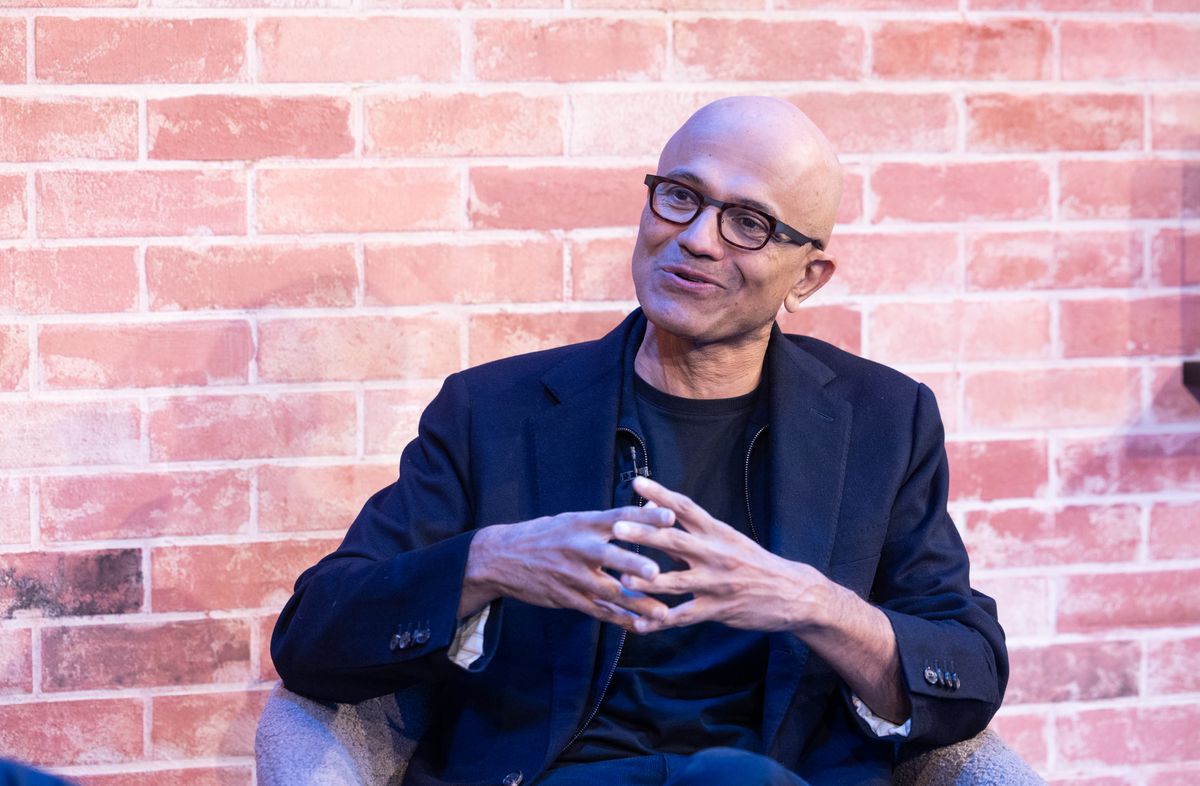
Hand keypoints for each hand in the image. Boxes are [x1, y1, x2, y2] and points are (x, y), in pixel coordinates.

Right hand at [461, 505, 676, 630]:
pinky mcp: (567, 598)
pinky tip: (641, 626)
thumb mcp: (570, 521)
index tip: (670, 517)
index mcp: (583, 523)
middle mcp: (579, 548)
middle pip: (610, 556)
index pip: (618, 516)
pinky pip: (597, 611)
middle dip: (633, 564)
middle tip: (656, 572)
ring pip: (608, 591)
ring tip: (662, 613)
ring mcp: (573, 575)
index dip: (645, 516)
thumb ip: (602, 523)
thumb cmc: (543, 535)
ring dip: (636, 603)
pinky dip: (620, 619)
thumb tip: (638, 517)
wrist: (501, 558)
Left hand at [614, 476, 834, 634]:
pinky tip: (640, 624)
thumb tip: (656, 509)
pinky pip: (684, 617)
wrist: (793, 594)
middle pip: (674, 542)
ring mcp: (716, 583)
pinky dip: (661, 621)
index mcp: (718, 533)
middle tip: (617, 528)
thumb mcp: (728, 540)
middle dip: (644, 535)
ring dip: (647, 581)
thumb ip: (693, 529)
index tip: (638, 482)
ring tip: (622, 580)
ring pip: (676, 582)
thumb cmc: (755, 563)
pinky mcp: (718, 609)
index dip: (661, 494)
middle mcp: (716, 554)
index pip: (686, 508)